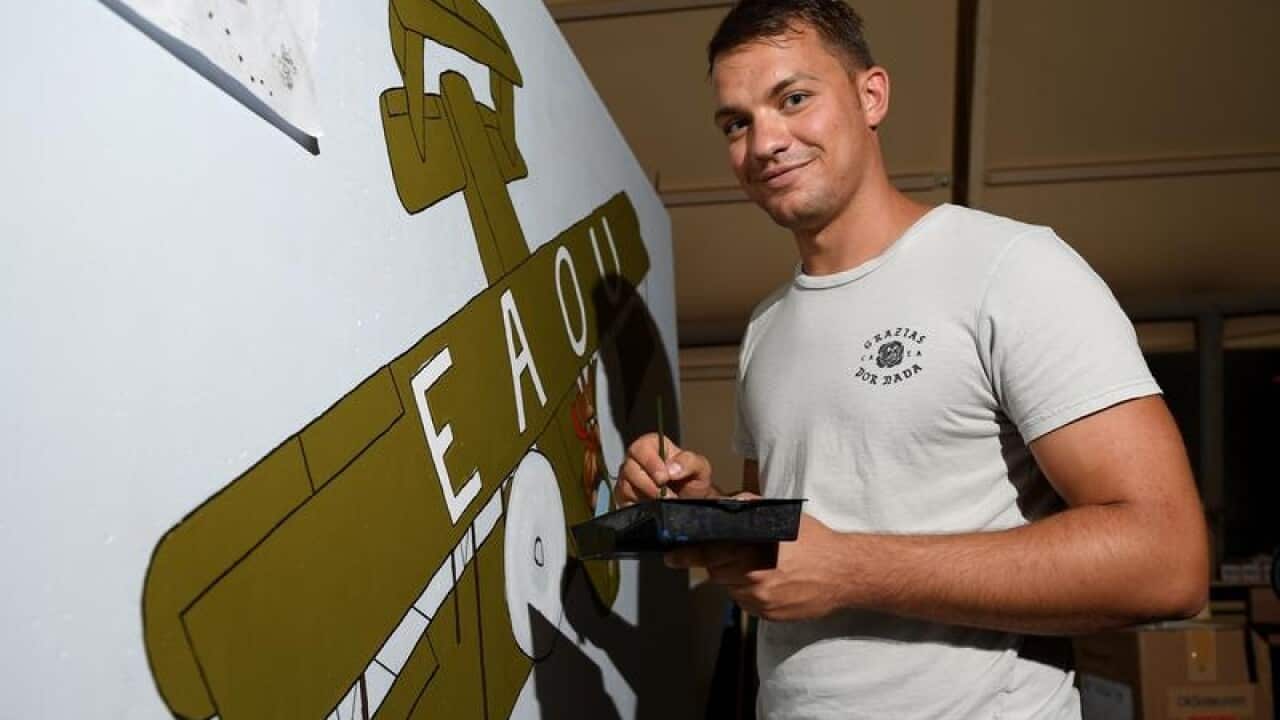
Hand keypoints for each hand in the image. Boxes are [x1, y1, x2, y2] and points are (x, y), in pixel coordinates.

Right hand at [615, 433, 714, 503]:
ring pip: (625, 486)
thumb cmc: (693, 480)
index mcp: (653, 446)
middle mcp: (636, 460)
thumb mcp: (700, 467)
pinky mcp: (625, 497)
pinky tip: (653, 508)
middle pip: (630, 467)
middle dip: (649, 483)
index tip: (665, 477)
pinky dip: (638, 506)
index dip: (651, 462)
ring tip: (665, 502)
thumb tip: (672, 468)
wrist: (692, 503)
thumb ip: (689, 462)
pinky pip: (623, 502)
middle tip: (667, 495)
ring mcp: (628, 479)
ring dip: (646, 496)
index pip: (642, 447)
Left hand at [666, 513, 852, 621]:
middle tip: (731, 555)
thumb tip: (727, 504)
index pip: (710, 551)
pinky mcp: (768, 614)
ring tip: (758, 567)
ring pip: (730, 588)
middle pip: (716, 571)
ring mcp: (761, 598)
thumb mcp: (784, 516)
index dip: (688, 553)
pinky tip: (770, 581)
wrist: (845, 574)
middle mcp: (754, 575)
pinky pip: (746, 603)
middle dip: (717, 562)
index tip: (671, 555)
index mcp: (755, 547)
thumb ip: (752, 509)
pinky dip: (749, 592)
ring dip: (734, 578)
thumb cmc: (815, 541)